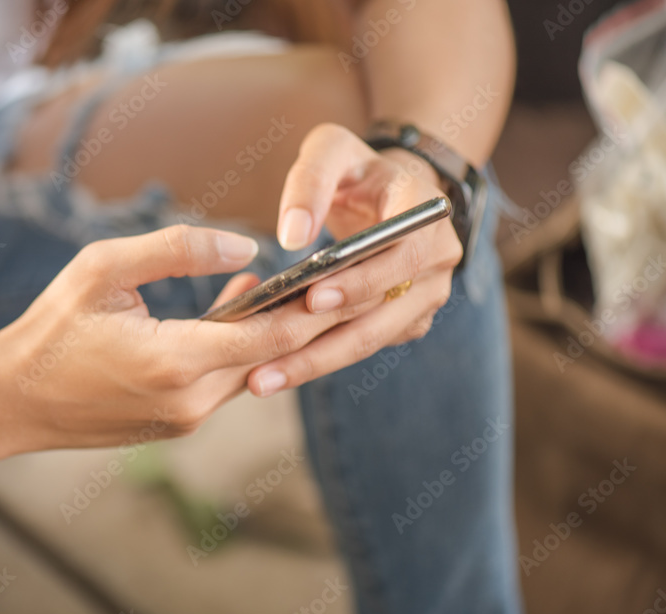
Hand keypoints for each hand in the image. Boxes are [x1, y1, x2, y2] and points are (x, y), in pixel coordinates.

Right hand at [0, 225, 357, 453]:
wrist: (13, 400)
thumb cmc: (52, 329)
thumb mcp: (104, 268)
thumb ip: (178, 249)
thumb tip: (247, 249)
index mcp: (175, 362)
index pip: (271, 337)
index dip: (313, 306)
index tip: (347, 275)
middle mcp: (190, 401)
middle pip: (271, 357)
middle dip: (304, 317)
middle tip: (338, 275)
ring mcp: (185, 421)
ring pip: (250, 371)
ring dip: (269, 332)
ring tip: (292, 285)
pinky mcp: (176, 426)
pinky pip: (224, 383)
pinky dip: (239, 350)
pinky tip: (236, 312)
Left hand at [248, 123, 462, 396]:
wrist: (386, 190)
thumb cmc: (354, 168)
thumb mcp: (330, 149)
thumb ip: (309, 182)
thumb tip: (291, 236)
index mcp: (426, 213)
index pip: (402, 256)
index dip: (360, 281)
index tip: (313, 298)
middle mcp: (438, 259)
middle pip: (382, 313)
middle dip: (322, 342)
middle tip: (264, 364)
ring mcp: (426, 296)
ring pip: (369, 340)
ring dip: (314, 364)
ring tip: (260, 381)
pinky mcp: (406, 320)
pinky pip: (362, 345)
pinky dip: (319, 359)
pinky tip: (275, 371)